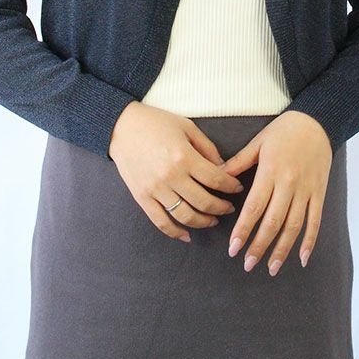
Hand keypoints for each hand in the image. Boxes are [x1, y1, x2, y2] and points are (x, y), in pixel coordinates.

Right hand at [108, 102, 245, 242]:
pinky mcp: (141, 197)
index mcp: (184, 156)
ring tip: (213, 220)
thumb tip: (223, 168)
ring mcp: (155, 189)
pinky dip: (175, 232)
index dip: (231, 186)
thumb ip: (207, 148)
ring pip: (185, 216)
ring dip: (204, 222)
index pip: (216, 179)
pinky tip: (186, 235)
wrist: (121, 126)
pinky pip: (161, 221)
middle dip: (222, 207)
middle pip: (204, 202)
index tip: (237, 188)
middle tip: (229, 207)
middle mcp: (171, 176)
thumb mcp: (187, 127)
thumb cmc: (155, 123)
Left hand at [220, 111, 332, 275]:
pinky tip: (302, 258)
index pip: (254, 207)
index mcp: (270, 171)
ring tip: (271, 267)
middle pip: (273, 221)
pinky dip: (309, 241)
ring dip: (282, 249)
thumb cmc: (284, 131)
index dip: (243, 230)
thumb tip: (217, 176)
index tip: (233, 248)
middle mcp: (289, 184)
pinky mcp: (320, 193)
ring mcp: (306, 190)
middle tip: (248, 264)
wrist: (317, 122)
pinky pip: (315, 221)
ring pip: (294, 226)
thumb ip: (238, 162)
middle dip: (259, 245)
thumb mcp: (258, 142)